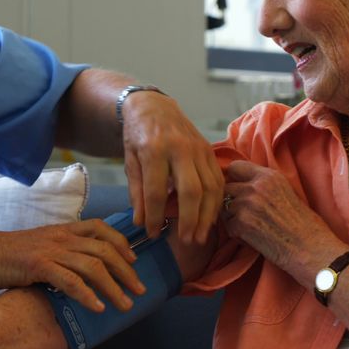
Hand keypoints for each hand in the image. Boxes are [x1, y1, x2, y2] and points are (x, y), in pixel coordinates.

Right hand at [0, 220, 144, 312]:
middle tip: (139, 289)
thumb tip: (87, 267)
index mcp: (65, 229)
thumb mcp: (44, 244)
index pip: (101, 227)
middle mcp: (62, 237)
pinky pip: (71, 281)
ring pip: (93, 266)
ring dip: (113, 287)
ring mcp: (52, 250)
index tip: (134, 260)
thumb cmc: (13, 254)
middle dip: (126, 271)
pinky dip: (87, 295)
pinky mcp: (40, 266)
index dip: (121, 243)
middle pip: (104, 250)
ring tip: (125, 304)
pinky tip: (98, 308)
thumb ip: (65, 250)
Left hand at [121, 91, 222, 244]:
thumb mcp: (130, 161)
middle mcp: (180, 148)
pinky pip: (218, 180)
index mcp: (154, 150)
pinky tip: (209, 218)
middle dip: (189, 220)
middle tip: (186, 241)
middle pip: (191, 190)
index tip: (152, 233)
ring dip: (206, 215)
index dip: (155, 216)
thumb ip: (136, 191)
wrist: (154, 107)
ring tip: (199, 237)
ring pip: (210, 187)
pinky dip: (216, 202)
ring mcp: (199, 148)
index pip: (156, 191)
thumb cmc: (138, 136)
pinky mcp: (209, 150)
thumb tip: (141, 222)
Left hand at [221, 160, 345, 282]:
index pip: (234, 167)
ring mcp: (247, 205)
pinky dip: (237, 234)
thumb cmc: (301, 222)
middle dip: (230, 200)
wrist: (309, 247)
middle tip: (244, 213)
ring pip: (224, 208)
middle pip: (226, 188)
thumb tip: (238, 181)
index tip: (239, 189)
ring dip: (232, 218)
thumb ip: (262, 183)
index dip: (234, 179)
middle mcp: (256, 187)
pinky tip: (253, 238)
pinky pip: (228, 227)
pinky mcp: (241, 224)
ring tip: (250, 227)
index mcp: (268, 176)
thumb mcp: (285, 190)